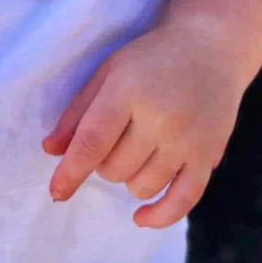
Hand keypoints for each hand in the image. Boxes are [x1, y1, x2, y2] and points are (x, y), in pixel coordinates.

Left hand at [42, 20, 241, 227]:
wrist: (210, 45)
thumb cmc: (151, 58)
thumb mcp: (109, 71)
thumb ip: (79, 111)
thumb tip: (51, 151)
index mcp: (128, 90)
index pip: (92, 141)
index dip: (71, 171)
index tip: (56, 192)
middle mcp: (159, 116)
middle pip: (115, 169)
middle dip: (105, 162)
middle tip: (117, 136)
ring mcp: (187, 138)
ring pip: (142, 186)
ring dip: (129, 179)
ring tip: (136, 150)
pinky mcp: (209, 154)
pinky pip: (183, 200)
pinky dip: (159, 216)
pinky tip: (140, 217)